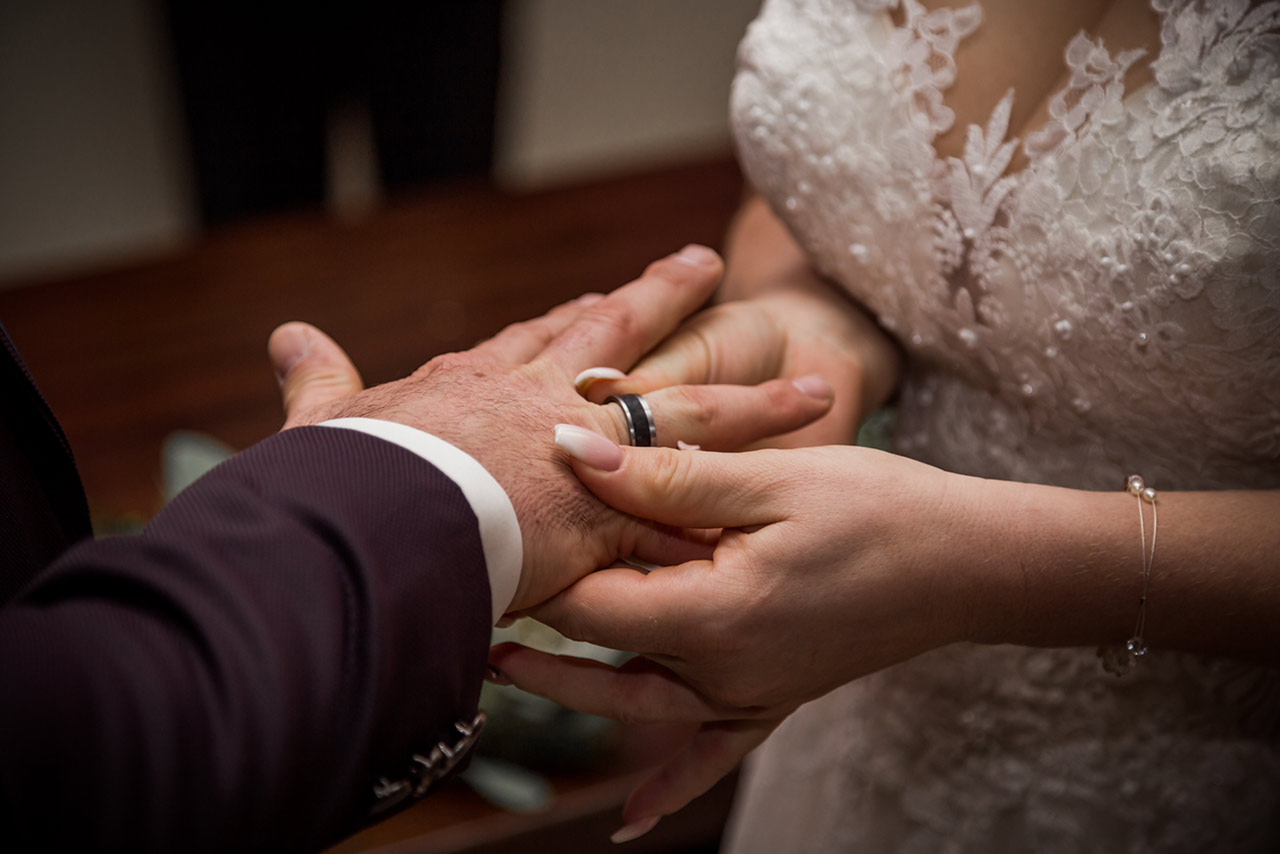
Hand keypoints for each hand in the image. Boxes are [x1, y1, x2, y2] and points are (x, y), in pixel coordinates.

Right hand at [264, 246, 835, 611]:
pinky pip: (686, 509)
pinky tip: (784, 505)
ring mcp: (585, 455)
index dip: (582, 313)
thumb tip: (286, 335)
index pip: (546, 334)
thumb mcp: (328, 422)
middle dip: (669, 303)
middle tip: (710, 269)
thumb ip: (318, 380)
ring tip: (817, 390)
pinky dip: (731, 510)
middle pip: (626, 341)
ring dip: (752, 407)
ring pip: (688, 418)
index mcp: (484, 383)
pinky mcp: (607, 514)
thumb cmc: (345, 475)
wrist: (366, 521)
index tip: (615, 291)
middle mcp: (545, 403)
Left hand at [490, 429, 981, 833]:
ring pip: (638, 702)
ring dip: (573, 688)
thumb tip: (571, 448)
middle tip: (471, 602)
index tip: (492, 530)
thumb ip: (665, 472)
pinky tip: (631, 823)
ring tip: (505, 666)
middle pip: (602, 658)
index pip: (591, 604)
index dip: (538, 568)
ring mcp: (748, 694)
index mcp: (713, 615)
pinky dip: (669, 786)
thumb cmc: (877, 509)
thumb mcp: (770, 480)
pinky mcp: (772, 699)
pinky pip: (710, 755)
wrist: (969, 562)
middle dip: (536, 629)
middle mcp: (722, 671)